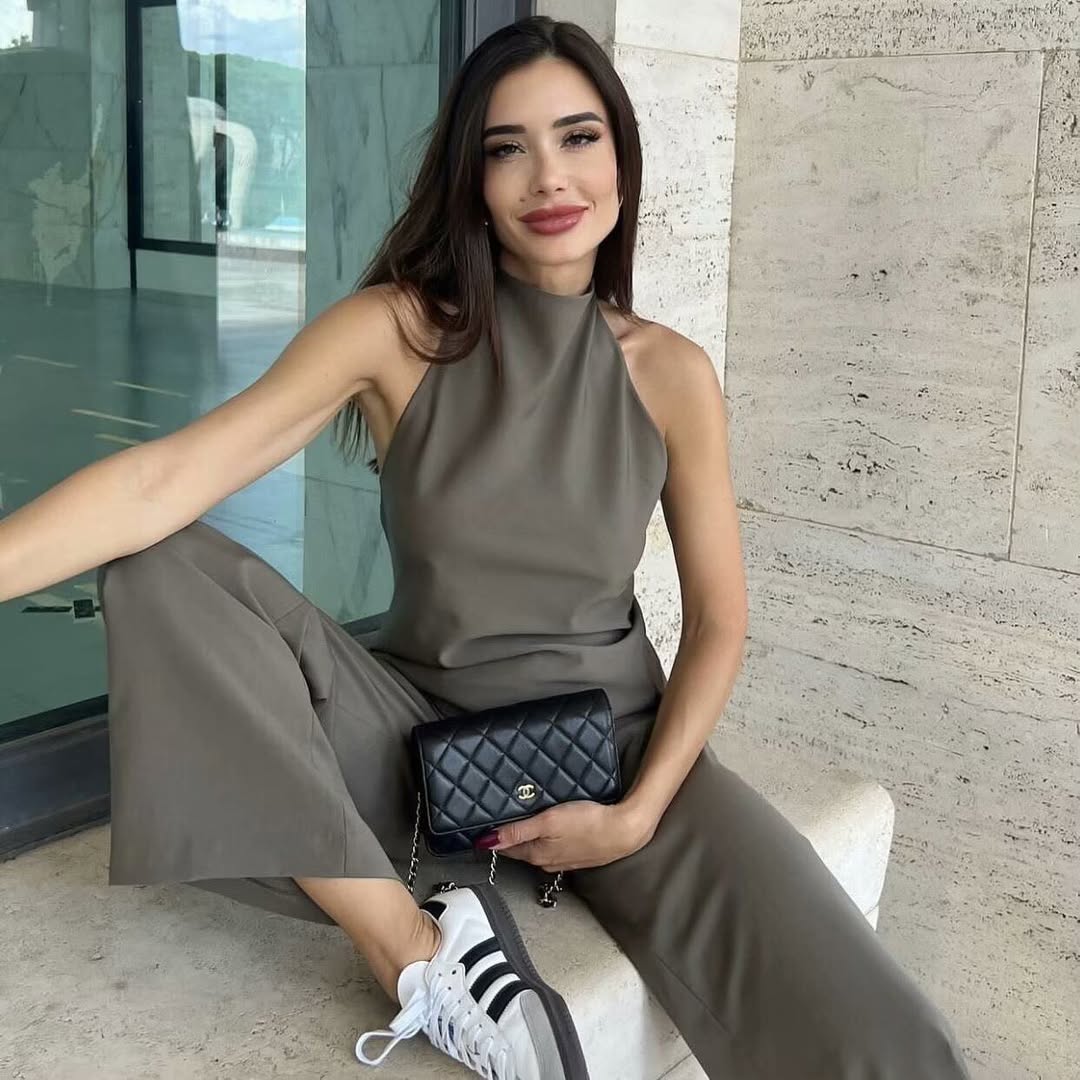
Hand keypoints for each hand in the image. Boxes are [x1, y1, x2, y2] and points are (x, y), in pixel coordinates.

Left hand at [481, 800, 654, 872]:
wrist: (624, 832)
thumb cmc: (587, 823)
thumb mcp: (547, 821)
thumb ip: (517, 831)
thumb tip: (486, 842)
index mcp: (536, 854)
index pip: (505, 847)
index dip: (493, 835)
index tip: (482, 824)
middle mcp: (546, 862)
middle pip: (519, 848)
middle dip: (508, 836)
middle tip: (498, 818)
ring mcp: (562, 860)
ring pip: (536, 848)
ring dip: (527, 837)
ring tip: (520, 820)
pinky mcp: (576, 855)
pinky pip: (552, 847)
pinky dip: (545, 838)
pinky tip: (549, 828)